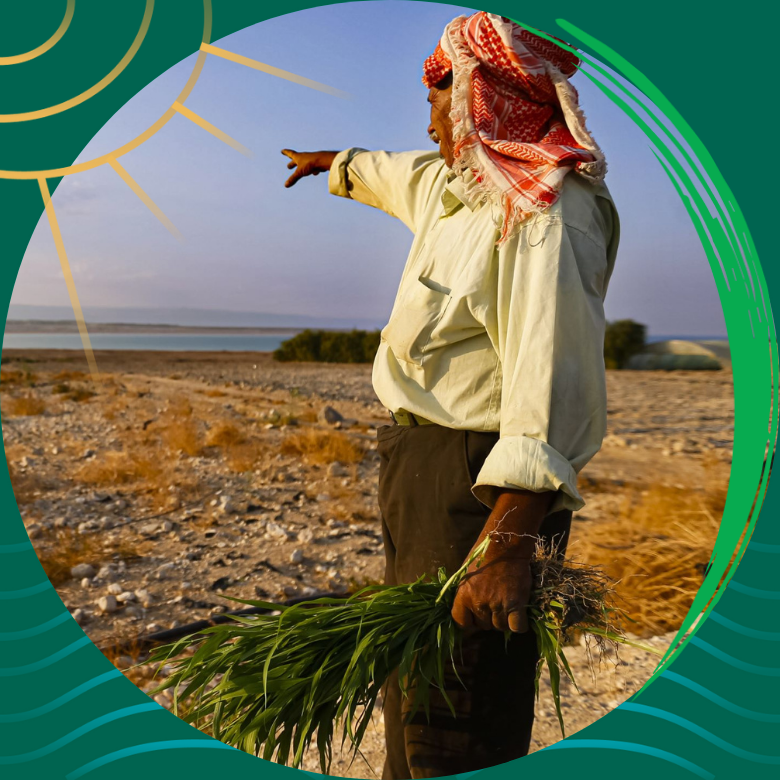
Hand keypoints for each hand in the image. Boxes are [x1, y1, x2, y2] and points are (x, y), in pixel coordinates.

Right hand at [281, 149, 336, 187]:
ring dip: (302, 166)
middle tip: (288, 167)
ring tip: (302, 171)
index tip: (282, 151)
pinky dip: (313, 170)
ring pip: (305, 163)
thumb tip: (286, 185)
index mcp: (298, 157)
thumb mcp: (300, 172)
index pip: (290, 154)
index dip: (286, 153)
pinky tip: (315, 173)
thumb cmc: (310, 164)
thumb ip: (293, 178)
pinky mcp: (317, 163)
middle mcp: (304, 157)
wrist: (323, 160)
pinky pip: (314, 167)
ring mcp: (311, 159)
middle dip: (292, 164)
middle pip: (296, 160)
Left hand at [450, 488, 552, 632]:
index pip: (460, 622)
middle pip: (482, 626)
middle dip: (487, 618)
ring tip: (505, 604)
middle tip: (493, 603)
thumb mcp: (465, 575)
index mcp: (463, 595)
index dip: (468, 622)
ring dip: (503, 620)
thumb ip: (464, 595)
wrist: (505, 546)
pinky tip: (517, 614)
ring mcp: (498, 605)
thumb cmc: (483, 557)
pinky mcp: (516, 605)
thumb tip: (464, 612)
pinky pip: (517, 627)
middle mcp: (479, 603)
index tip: (474, 617)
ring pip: (500, 627)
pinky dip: (518, 624)